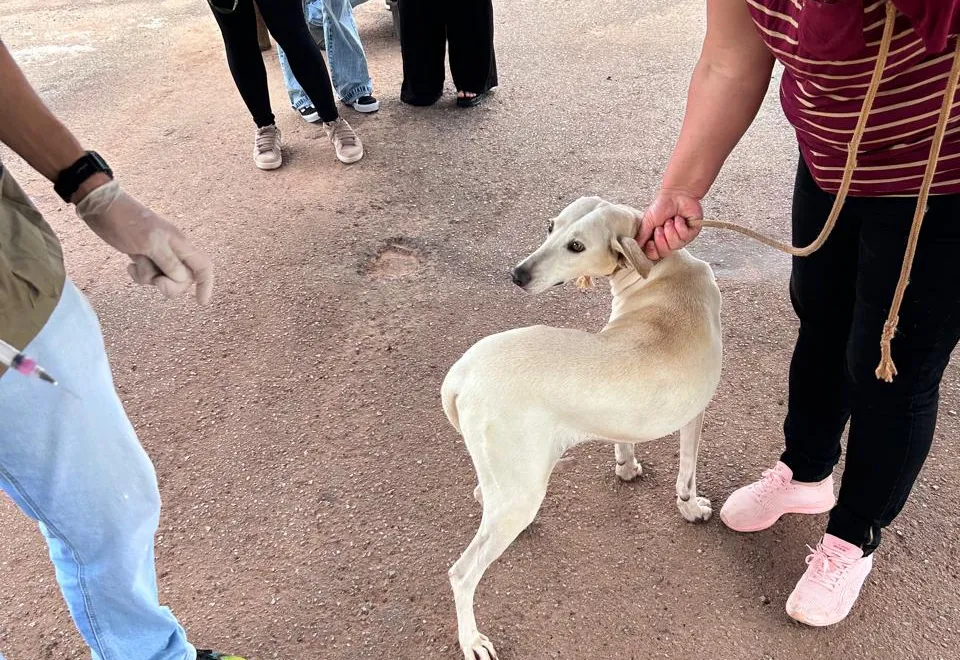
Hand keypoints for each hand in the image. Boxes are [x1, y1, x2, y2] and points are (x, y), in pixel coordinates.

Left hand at [75, 180, 212, 304]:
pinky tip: (129, 265)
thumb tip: (183, 279)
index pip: (203, 266)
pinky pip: (149, 273)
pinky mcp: (145, 255)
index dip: (205, 284)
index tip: (200, 302)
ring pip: (164, 277)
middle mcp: (173, 250)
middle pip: (184, 278)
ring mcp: (159, 253)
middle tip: (157, 282)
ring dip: (150, 277)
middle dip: (170, 285)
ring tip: (136, 263)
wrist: (101, 207)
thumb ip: (169, 262)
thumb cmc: (125, 222)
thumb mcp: (149, 243)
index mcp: (180, 244)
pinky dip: (140, 274)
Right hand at [636, 189, 703, 260]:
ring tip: (669, 221)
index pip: (655, 255)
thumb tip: (635, 248)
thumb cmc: (662, 206)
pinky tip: (678, 218)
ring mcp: (682, 238)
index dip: (652, 251)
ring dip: (670, 231)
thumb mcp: (647, 222)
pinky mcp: (692, 233)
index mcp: (658, 240)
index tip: (650, 242)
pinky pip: (685, 237)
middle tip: (659, 228)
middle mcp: (670, 241)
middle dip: (661, 240)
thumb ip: (642, 236)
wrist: (676, 193)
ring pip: (675, 245)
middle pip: (665, 253)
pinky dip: (679, 226)